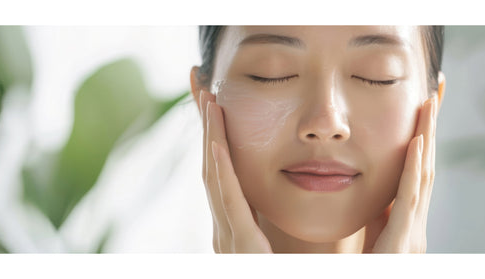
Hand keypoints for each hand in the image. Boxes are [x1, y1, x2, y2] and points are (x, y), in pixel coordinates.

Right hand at [199, 89, 272, 252]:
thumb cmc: (279, 277)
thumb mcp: (268, 246)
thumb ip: (263, 226)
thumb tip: (269, 203)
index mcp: (230, 228)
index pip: (219, 176)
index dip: (214, 140)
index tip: (213, 109)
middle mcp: (222, 230)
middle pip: (210, 169)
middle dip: (207, 130)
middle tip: (205, 92)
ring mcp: (227, 238)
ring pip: (214, 178)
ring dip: (211, 138)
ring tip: (210, 104)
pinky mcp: (243, 246)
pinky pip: (230, 202)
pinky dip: (222, 171)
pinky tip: (218, 145)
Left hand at [362, 95, 437, 252]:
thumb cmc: (373, 269)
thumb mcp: (376, 236)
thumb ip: (381, 215)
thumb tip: (381, 193)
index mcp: (408, 217)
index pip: (418, 168)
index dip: (423, 135)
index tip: (424, 105)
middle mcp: (417, 220)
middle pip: (426, 163)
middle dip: (432, 126)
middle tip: (436, 88)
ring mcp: (414, 229)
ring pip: (424, 174)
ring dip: (427, 136)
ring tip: (429, 102)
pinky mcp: (403, 239)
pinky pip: (409, 198)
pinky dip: (414, 169)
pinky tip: (416, 142)